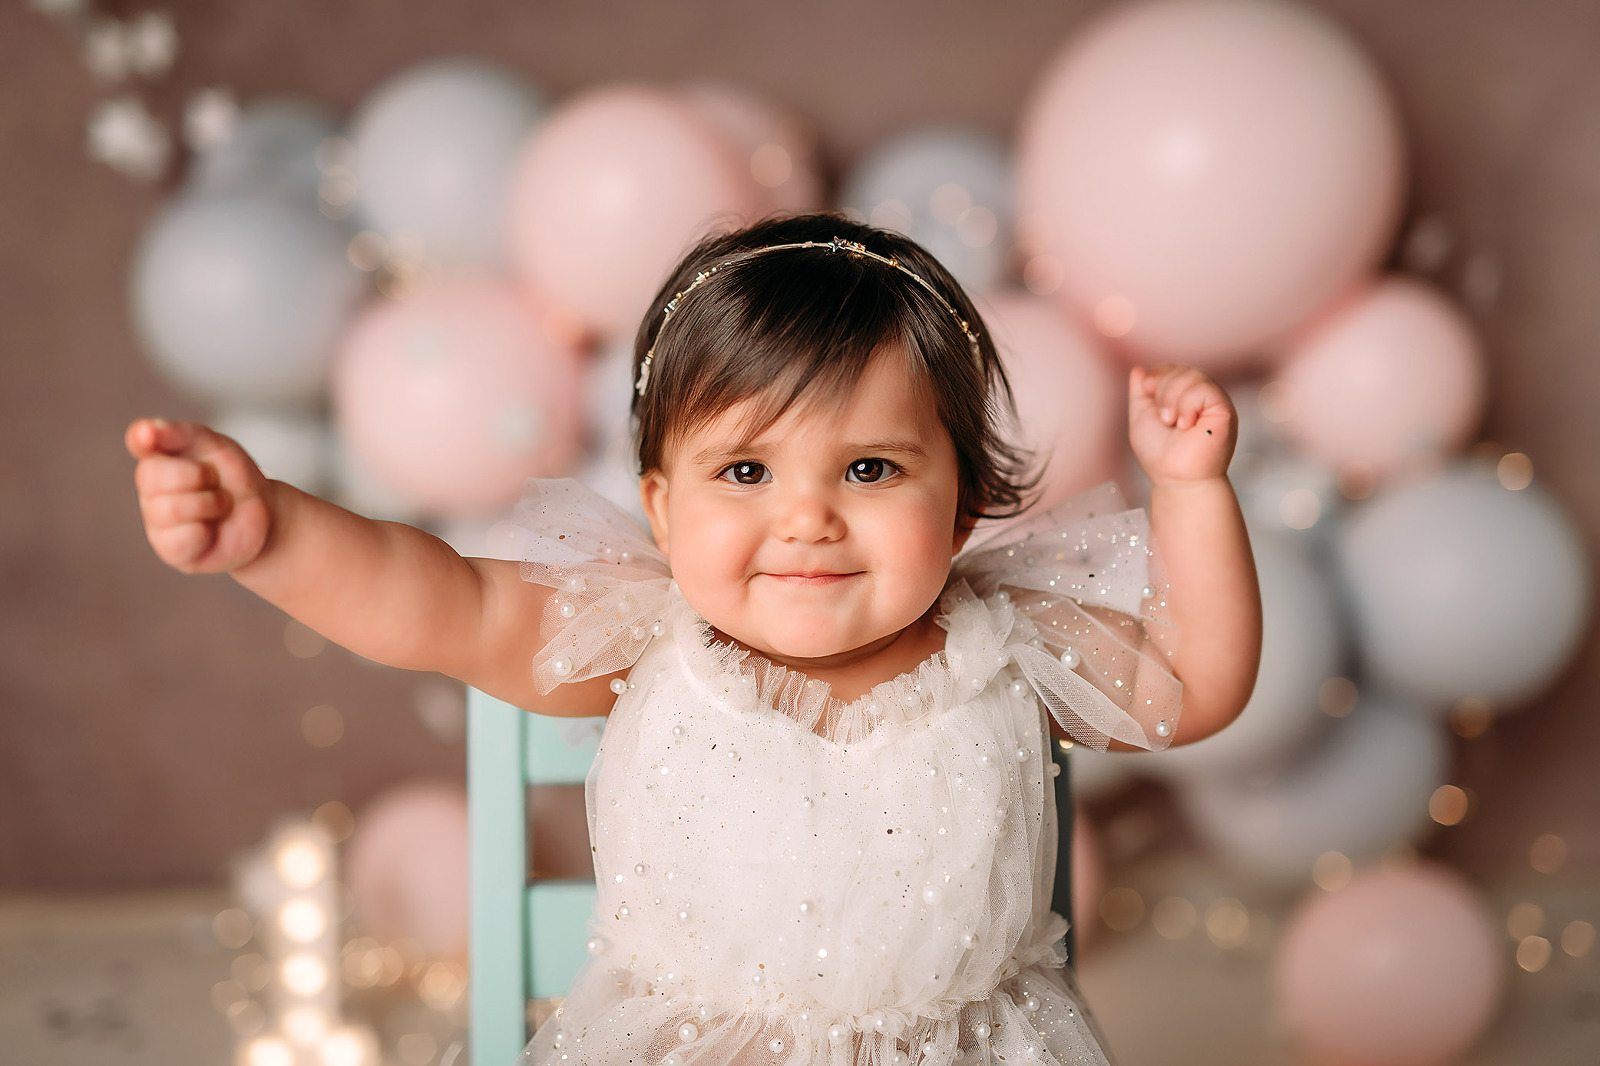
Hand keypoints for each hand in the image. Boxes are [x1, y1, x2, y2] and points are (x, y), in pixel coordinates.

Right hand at [126, 418, 274, 573]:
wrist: (264, 516)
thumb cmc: (234, 478)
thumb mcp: (216, 446)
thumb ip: (181, 434)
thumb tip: (146, 430)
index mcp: (160, 456)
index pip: (141, 441)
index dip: (143, 438)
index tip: (148, 436)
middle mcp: (151, 488)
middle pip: (153, 475)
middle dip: (198, 475)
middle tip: (215, 482)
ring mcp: (157, 520)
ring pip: (171, 508)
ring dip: (210, 503)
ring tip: (220, 506)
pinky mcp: (170, 549)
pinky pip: (182, 537)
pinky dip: (205, 532)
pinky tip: (210, 531)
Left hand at [1128, 364, 1236, 485]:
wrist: (1175, 478)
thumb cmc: (1159, 455)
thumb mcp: (1142, 418)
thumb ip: (1140, 393)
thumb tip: (1139, 370)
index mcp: (1187, 397)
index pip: (1174, 368)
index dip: (1159, 375)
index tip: (1148, 390)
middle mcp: (1204, 397)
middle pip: (1182, 369)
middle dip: (1164, 388)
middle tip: (1164, 417)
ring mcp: (1215, 402)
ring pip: (1193, 375)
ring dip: (1172, 397)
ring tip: (1172, 422)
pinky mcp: (1224, 410)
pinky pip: (1204, 389)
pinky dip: (1187, 405)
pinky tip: (1186, 425)